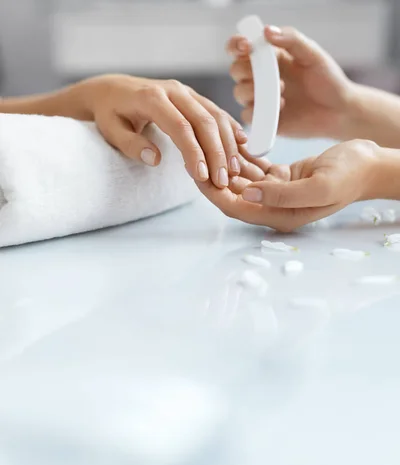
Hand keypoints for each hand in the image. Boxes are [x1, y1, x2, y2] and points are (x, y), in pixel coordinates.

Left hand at [80, 75, 247, 187]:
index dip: (194, 153)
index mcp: (152, 98)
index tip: (202, 177)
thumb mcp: (111, 130)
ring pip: (215, 116)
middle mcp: (173, 90)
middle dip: (216, 153)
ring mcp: (186, 92)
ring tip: (232, 171)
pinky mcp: (194, 97)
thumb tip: (155, 159)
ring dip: (227, 144)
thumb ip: (131, 145)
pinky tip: (242, 145)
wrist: (113, 90)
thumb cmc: (110, 114)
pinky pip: (216, 111)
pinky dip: (230, 128)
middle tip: (222, 181)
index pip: (180, 127)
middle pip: (204, 121)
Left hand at [197, 140, 379, 231]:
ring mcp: (277, 192)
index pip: (235, 208)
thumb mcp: (317, 186)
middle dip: (213, 177)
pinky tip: (233, 141)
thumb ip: (281, 195)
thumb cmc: (350, 175)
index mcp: (279, 215)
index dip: (212, 193)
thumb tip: (247, 194)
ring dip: (226, 164)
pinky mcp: (282, 177)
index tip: (195, 172)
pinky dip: (244, 157)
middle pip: (233, 195)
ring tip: (209, 143)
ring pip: (242, 181)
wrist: (371, 164)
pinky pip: (255, 168)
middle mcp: (274, 207)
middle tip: (194, 153)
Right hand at [227, 25, 354, 139]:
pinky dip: (259, 111)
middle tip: (268, 74)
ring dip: (255, 90)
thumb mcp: (313, 54)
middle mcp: (262, 77)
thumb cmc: (328, 80)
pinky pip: (248, 115)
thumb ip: (291, 39)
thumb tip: (266, 31)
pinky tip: (281, 108)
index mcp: (270, 57)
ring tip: (282, 91)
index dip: (236, 45)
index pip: (241, 47)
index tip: (246, 46)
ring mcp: (261, 99)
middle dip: (245, 70)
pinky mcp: (264, 119)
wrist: (339, 111)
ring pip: (239, 92)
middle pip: (235, 70)